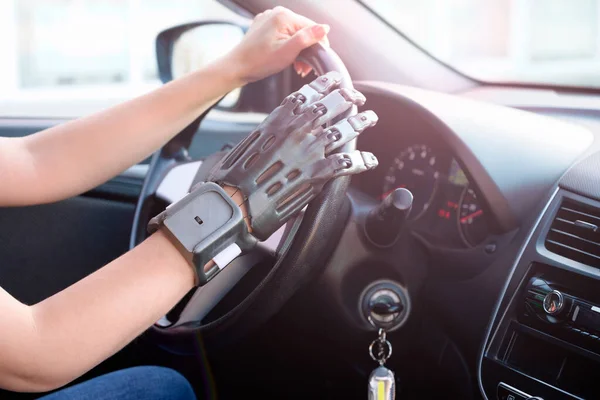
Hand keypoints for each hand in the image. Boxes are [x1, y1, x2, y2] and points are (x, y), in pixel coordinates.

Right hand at [208, 72, 378, 240]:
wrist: (237, 199)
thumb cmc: (237, 174)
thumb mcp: (252, 142)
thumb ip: (272, 132)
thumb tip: (281, 129)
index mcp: (280, 119)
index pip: (308, 93)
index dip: (326, 83)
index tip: (336, 79)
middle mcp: (297, 130)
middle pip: (331, 105)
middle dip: (348, 97)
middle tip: (358, 96)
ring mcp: (309, 150)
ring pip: (343, 129)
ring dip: (360, 122)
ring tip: (370, 118)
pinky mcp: (317, 173)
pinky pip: (346, 162)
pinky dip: (361, 160)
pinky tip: (368, 160)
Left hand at [228, 6, 329, 83]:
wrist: (237, 67)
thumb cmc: (260, 61)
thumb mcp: (288, 51)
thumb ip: (307, 38)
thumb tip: (325, 28)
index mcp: (284, 16)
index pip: (312, 27)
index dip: (318, 45)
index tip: (316, 61)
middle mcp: (276, 13)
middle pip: (303, 30)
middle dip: (306, 49)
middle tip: (303, 69)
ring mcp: (269, 19)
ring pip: (293, 33)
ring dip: (298, 50)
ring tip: (295, 66)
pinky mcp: (264, 27)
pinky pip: (282, 34)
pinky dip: (287, 46)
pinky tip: (285, 58)